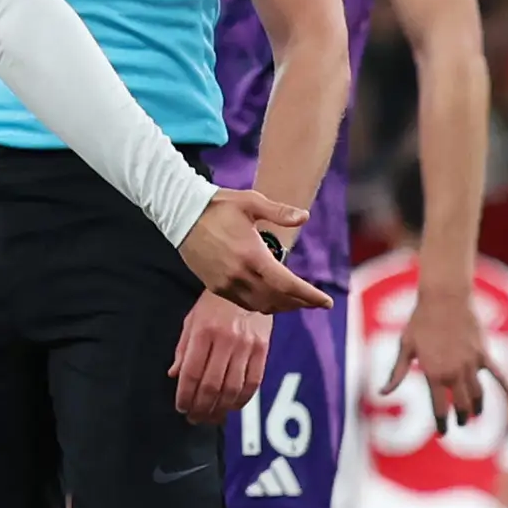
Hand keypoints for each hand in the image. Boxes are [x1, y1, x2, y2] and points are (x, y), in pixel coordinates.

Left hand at [170, 292, 270, 424]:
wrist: (250, 285)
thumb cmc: (215, 304)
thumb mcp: (192, 320)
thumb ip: (183, 348)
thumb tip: (174, 374)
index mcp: (203, 332)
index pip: (192, 372)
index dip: (185, 395)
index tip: (181, 407)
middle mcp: (225, 340)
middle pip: (212, 385)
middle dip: (201, 407)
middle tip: (194, 418)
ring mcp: (246, 345)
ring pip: (233, 388)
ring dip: (220, 408)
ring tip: (211, 418)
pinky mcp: (263, 349)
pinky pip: (253, 381)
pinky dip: (242, 399)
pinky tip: (232, 406)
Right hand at [176, 189, 329, 313]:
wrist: (180, 214)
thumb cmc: (218, 205)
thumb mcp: (251, 201)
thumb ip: (279, 212)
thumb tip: (304, 216)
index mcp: (252, 255)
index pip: (288, 285)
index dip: (309, 296)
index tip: (326, 302)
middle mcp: (239, 274)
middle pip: (277, 299)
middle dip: (299, 303)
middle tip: (315, 302)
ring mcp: (225, 283)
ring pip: (260, 305)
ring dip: (281, 306)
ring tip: (297, 302)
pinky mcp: (215, 286)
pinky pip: (244, 303)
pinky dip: (262, 304)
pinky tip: (271, 298)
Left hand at [392, 266, 493, 434]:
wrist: (444, 297)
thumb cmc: (420, 321)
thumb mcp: (405, 347)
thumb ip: (396, 374)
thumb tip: (383, 393)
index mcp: (434, 374)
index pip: (440, 409)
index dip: (442, 424)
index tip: (442, 432)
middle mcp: (455, 372)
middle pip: (463, 406)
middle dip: (462, 418)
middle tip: (460, 422)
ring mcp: (472, 364)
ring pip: (479, 394)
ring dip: (478, 408)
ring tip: (475, 414)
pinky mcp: (484, 354)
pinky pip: (499, 375)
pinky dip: (507, 389)